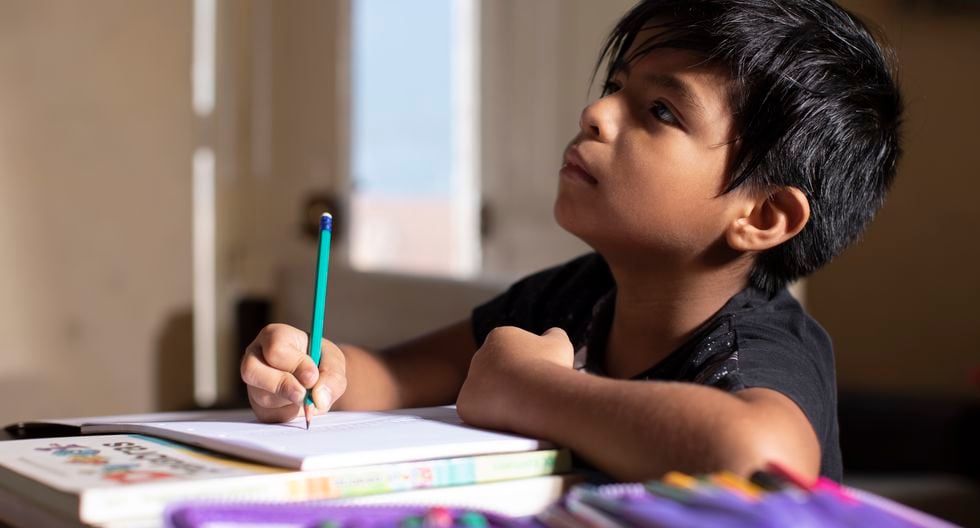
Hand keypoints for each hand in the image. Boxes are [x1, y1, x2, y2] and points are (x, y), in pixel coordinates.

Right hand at [240, 323, 347, 422]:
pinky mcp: (256, 404)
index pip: (275, 349)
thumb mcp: (334, 361)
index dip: (295, 365)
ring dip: (290, 401)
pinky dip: (288, 414)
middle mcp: (256, 356)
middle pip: (252, 371)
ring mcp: (253, 381)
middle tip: (303, 395)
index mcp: (274, 336)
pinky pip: (267, 414)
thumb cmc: (321, 362)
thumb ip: (332, 377)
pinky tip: (298, 404)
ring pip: (262, 396)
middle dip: (282, 385)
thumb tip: (319, 399)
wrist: (317, 379)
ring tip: (307, 397)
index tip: (313, 376)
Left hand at [457, 326, 573, 429]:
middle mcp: (479, 356)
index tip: (539, 374)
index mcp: (499, 337)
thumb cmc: (548, 365)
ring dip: (501, 399)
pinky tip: (509, 416)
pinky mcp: (465, 403)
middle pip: (495, 372)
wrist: (533, 392)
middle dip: (511, 382)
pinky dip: (491, 416)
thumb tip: (552, 335)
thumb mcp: (559, 342)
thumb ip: (553, 335)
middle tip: (531, 392)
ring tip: (522, 405)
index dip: (527, 365)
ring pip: (486, 393)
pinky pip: (478, 411)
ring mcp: (470, 380)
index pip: (510, 352)